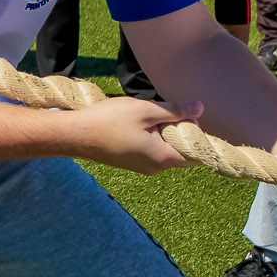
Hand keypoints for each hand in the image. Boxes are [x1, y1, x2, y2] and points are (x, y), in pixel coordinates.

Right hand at [68, 97, 201, 174]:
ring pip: (164, 150)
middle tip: (164, 112)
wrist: (76, 135)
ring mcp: (141, 167)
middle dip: (178, 131)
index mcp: (163, 158)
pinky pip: (150, 151)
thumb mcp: (146, 110)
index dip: (195, 134)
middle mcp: (155, 168)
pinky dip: (150, 137)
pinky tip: (135, 124)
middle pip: (180, 152)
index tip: (186, 116)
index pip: (195, 153)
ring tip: (146, 116)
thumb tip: (199, 109)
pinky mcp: (130, 163)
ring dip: (162, 133)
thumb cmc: (110, 121)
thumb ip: (174, 111)